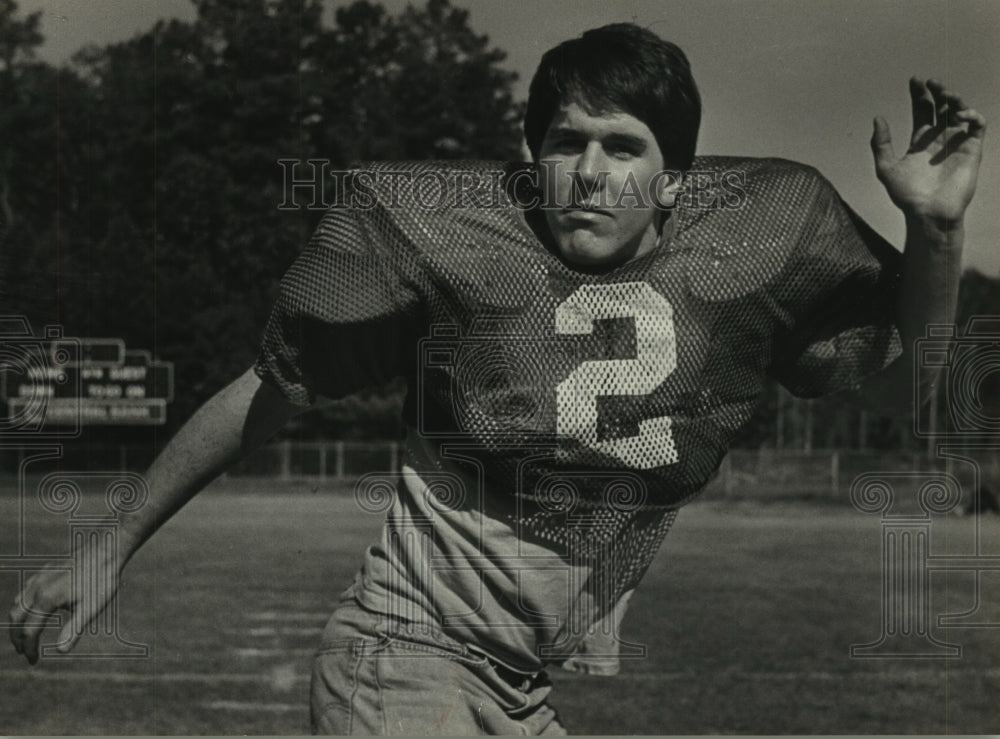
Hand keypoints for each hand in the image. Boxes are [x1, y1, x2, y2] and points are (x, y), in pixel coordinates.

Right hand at [8, 550, 121, 664]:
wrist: (107, 550)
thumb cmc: (101, 580)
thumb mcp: (91, 608)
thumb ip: (74, 630)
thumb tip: (61, 651)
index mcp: (45, 600)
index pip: (29, 632)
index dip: (29, 649)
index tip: (33, 661)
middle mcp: (37, 588)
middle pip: (16, 619)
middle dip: (18, 638)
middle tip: (24, 653)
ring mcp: (39, 578)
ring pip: (17, 604)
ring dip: (17, 623)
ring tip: (23, 637)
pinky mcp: (44, 572)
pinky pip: (24, 592)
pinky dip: (21, 606)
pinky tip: (30, 611)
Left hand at [871, 78, 985, 227]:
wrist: (928, 212)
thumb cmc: (906, 195)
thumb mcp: (886, 168)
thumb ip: (881, 144)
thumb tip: (877, 118)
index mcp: (920, 140)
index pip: (922, 110)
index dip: (919, 94)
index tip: (914, 80)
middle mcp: (939, 138)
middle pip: (941, 106)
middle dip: (937, 91)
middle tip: (931, 82)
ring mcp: (956, 142)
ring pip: (960, 111)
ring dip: (954, 98)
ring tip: (945, 93)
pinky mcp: (972, 149)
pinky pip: (977, 125)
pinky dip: (971, 114)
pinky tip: (959, 114)